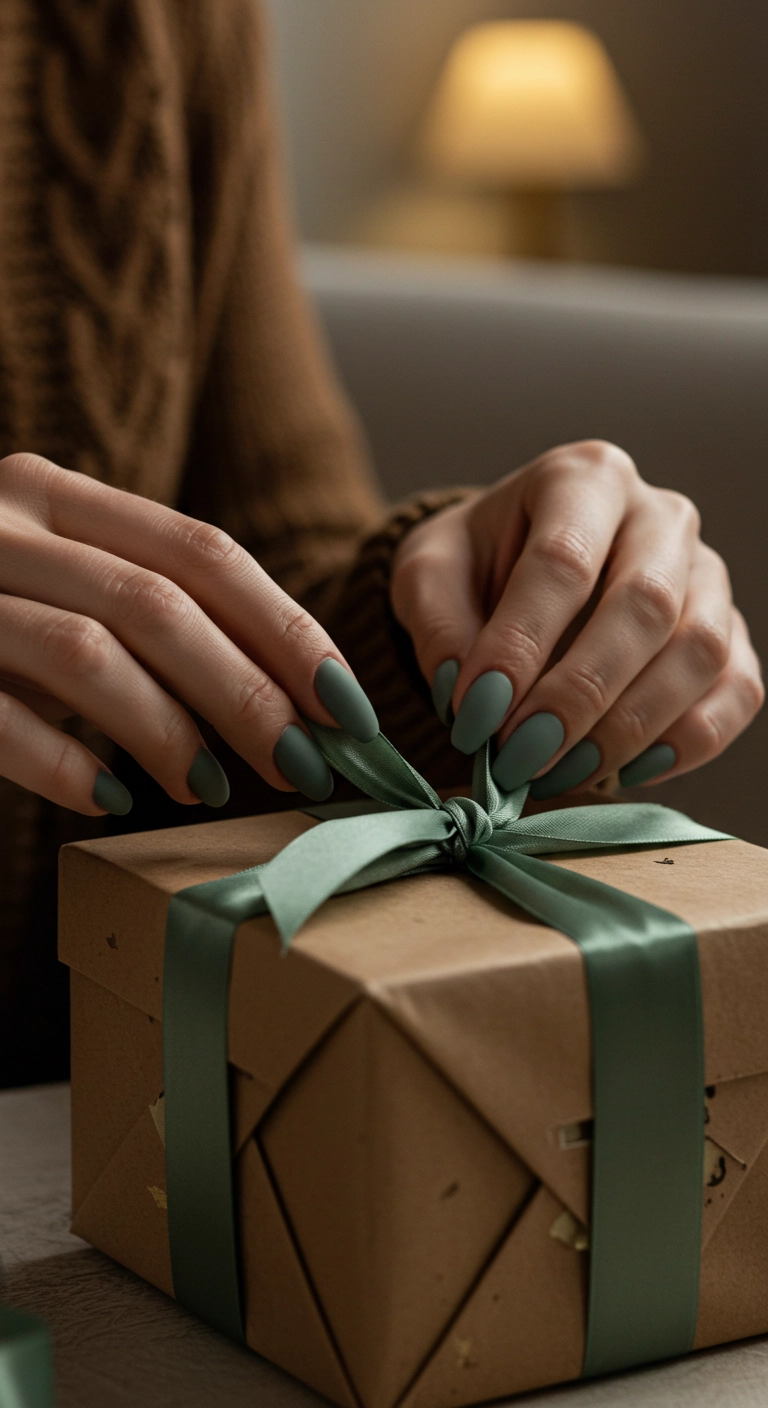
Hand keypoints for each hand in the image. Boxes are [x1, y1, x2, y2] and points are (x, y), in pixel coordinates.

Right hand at [0, 454, 377, 813]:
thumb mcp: (64, 584)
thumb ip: (151, 614)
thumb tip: (292, 702)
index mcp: (58, 496)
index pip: (203, 551)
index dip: (286, 629)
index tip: (347, 705)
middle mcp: (4, 522)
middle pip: (160, 603)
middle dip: (248, 691)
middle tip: (305, 765)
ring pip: (89, 653)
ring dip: (169, 729)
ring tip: (212, 787)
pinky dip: (63, 762)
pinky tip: (110, 797)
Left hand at [391, 441, 762, 796]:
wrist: (516, 572)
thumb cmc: (473, 567)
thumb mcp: (428, 576)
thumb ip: (439, 628)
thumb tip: (473, 697)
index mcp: (583, 478)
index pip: (562, 561)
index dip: (520, 644)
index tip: (477, 713)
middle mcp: (661, 516)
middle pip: (645, 605)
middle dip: (580, 694)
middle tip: (522, 755)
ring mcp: (706, 574)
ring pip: (699, 652)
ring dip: (629, 727)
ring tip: (559, 771)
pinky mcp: (729, 634)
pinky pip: (736, 691)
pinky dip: (685, 743)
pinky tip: (621, 771)